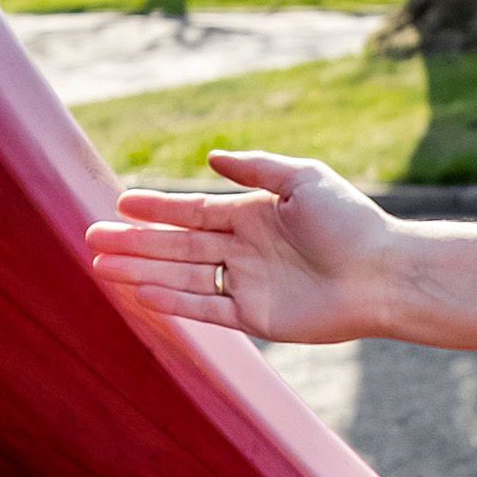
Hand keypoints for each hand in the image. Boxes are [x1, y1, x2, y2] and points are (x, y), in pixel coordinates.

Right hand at [86, 150, 408, 340]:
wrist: (384, 273)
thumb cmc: (352, 222)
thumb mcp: (304, 180)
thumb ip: (257, 169)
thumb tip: (211, 159)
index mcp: (254, 216)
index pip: (193, 211)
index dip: (156, 209)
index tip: (119, 204)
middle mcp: (244, 250)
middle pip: (178, 245)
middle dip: (135, 242)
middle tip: (92, 238)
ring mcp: (247, 284)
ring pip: (183, 276)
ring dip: (142, 270)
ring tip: (101, 266)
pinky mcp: (256, 317)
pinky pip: (206, 307)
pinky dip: (174, 300)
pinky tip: (141, 290)